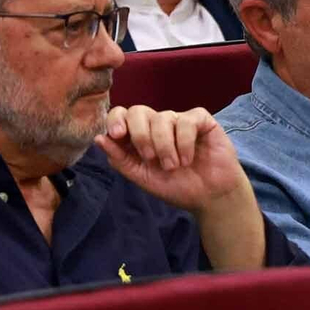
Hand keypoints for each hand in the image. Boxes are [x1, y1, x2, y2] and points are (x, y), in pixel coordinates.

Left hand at [95, 105, 252, 213]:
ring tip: (174, 166)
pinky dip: (184, 142)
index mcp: (140, 136)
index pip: (121, 114)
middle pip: (138, 111)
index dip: (116, 120)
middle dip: (140, 135)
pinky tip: (188, 158)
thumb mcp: (143, 178)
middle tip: (149, 158)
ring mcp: (180, 120)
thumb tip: (99, 138)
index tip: (118, 135)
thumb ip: (120, 159)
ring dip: (165, 146)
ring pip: (163, 118)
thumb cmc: (177, 187)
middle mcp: (158, 125)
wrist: (209, 197)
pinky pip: (186, 121)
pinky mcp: (201, 120)